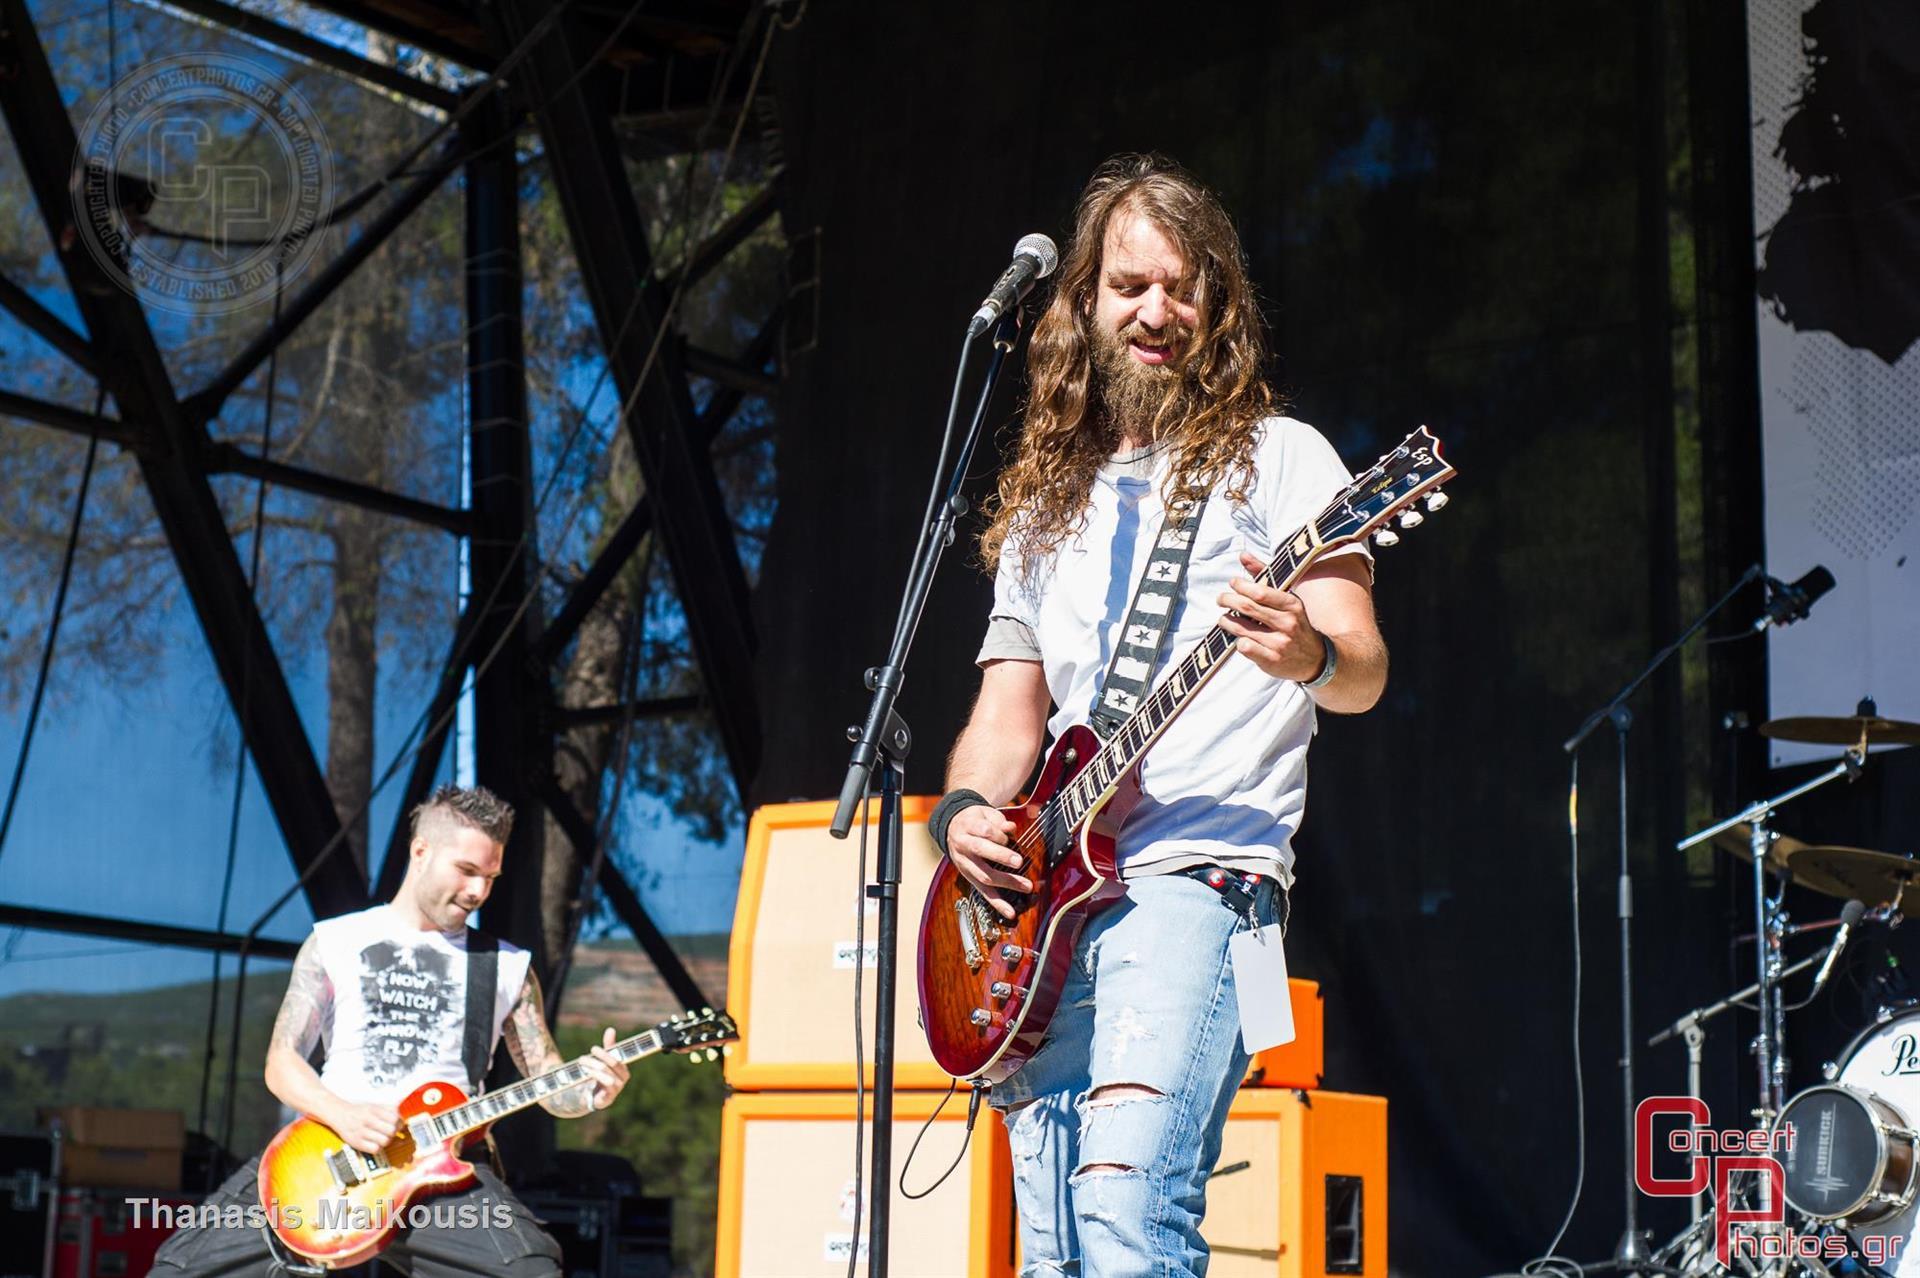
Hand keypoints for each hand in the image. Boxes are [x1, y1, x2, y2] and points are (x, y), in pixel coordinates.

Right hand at [328, 1101, 400, 1154]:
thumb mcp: (374, 1105)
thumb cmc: (358, 1111)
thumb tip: (403, 1108)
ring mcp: (362, 1132)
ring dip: (386, 1140)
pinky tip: (375, 1143)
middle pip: (391, 1130)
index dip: (400, 1122)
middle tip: (391, 1132)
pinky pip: (375, 1149)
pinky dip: (378, 1147)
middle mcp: (368, 1120)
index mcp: (374, 1110)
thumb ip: (389, 1107)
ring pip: (385, 1141)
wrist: (338, 1114)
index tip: (398, 1124)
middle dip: (394, 1132)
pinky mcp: (357, 1143)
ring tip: (383, 1137)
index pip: (395, 1118)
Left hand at [579, 1027, 629, 1111]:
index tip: (593, 1049)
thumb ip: (609, 1046)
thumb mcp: (605, 1060)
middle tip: (582, 1058)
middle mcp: (623, 1079)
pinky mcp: (608, 1099)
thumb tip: (611, 1029)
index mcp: (624, 1068)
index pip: (616, 1058)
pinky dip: (594, 1081)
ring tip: (582, 1067)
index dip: (605, 1053)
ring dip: (592, 1070)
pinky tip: (586, 1076)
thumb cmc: (602, 1075)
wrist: (595, 1097)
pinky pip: (603, 1089)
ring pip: (606, 1076)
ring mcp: (616, 1090)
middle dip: (595, 1060)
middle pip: (609, 1066)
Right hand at [944, 803, 1030, 920]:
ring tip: (1025, 886)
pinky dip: (997, 903)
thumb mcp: (984, 813)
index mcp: (967, 826)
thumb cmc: (974, 820)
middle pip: (981, 850)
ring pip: (983, 874)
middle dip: (1001, 856)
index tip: (1010, 836)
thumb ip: (998, 821)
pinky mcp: (969, 877)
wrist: (952, 828)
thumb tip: (1011, 828)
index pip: (983, 830)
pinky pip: (983, 892)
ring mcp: (965, 864)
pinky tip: (1010, 911)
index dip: (998, 834)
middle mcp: (963, 846)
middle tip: (1019, 861)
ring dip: (1005, 881)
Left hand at [1219, 552, 1326, 682]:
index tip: (1233, 583)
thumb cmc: (1296, 623)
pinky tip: (1239, 638)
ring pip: (1241, 628)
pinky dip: (1237, 641)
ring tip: (1224, 619)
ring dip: (1226, 621)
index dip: (1241, 586)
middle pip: (1247, 607)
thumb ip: (1264, 576)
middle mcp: (1287, 623)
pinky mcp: (1271, 660)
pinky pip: (1244, 647)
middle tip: (1221, 599)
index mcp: (1292, 605)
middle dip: (1227, 600)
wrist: (1316, 659)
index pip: (1260, 592)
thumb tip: (1243, 556)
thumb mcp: (1287, 599)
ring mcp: (1279, 643)